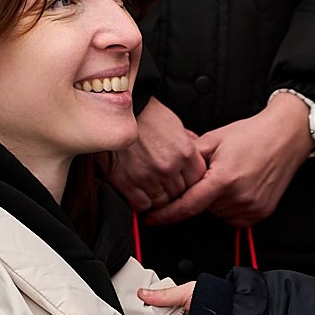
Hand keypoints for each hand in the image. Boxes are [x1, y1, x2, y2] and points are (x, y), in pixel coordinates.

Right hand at [105, 97, 204, 214]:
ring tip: (151, 187)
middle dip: (174, 190)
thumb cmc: (145, 114)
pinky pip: (142, 205)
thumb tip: (197, 155)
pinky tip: (140, 192)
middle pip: (180, 194)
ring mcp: (149, 177)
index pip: (197, 182)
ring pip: (162, 203)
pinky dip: (142, 203)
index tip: (182, 182)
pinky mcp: (127, 183)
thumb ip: (188, 144)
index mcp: (185, 153)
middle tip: (164, 184)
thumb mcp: (176, 125)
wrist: (117, 108)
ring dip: (158, 198)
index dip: (190, 184)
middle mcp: (169, 168)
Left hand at [150, 94, 310, 227]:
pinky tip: (238, 188)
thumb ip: (189, 159)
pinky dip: (230, 206)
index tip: (152, 219)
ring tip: (230, 176)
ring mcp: (252, 207)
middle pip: (203, 207)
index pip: (188, 205)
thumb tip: (169, 173)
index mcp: (224, 179)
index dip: (166, 215)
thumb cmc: (253, 134)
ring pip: (218, 213)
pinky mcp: (261, 212)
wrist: (285, 137)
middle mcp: (239, 197)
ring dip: (216, 200)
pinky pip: (234, 217)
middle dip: (202, 193)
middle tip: (215, 172)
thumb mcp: (214, 139)